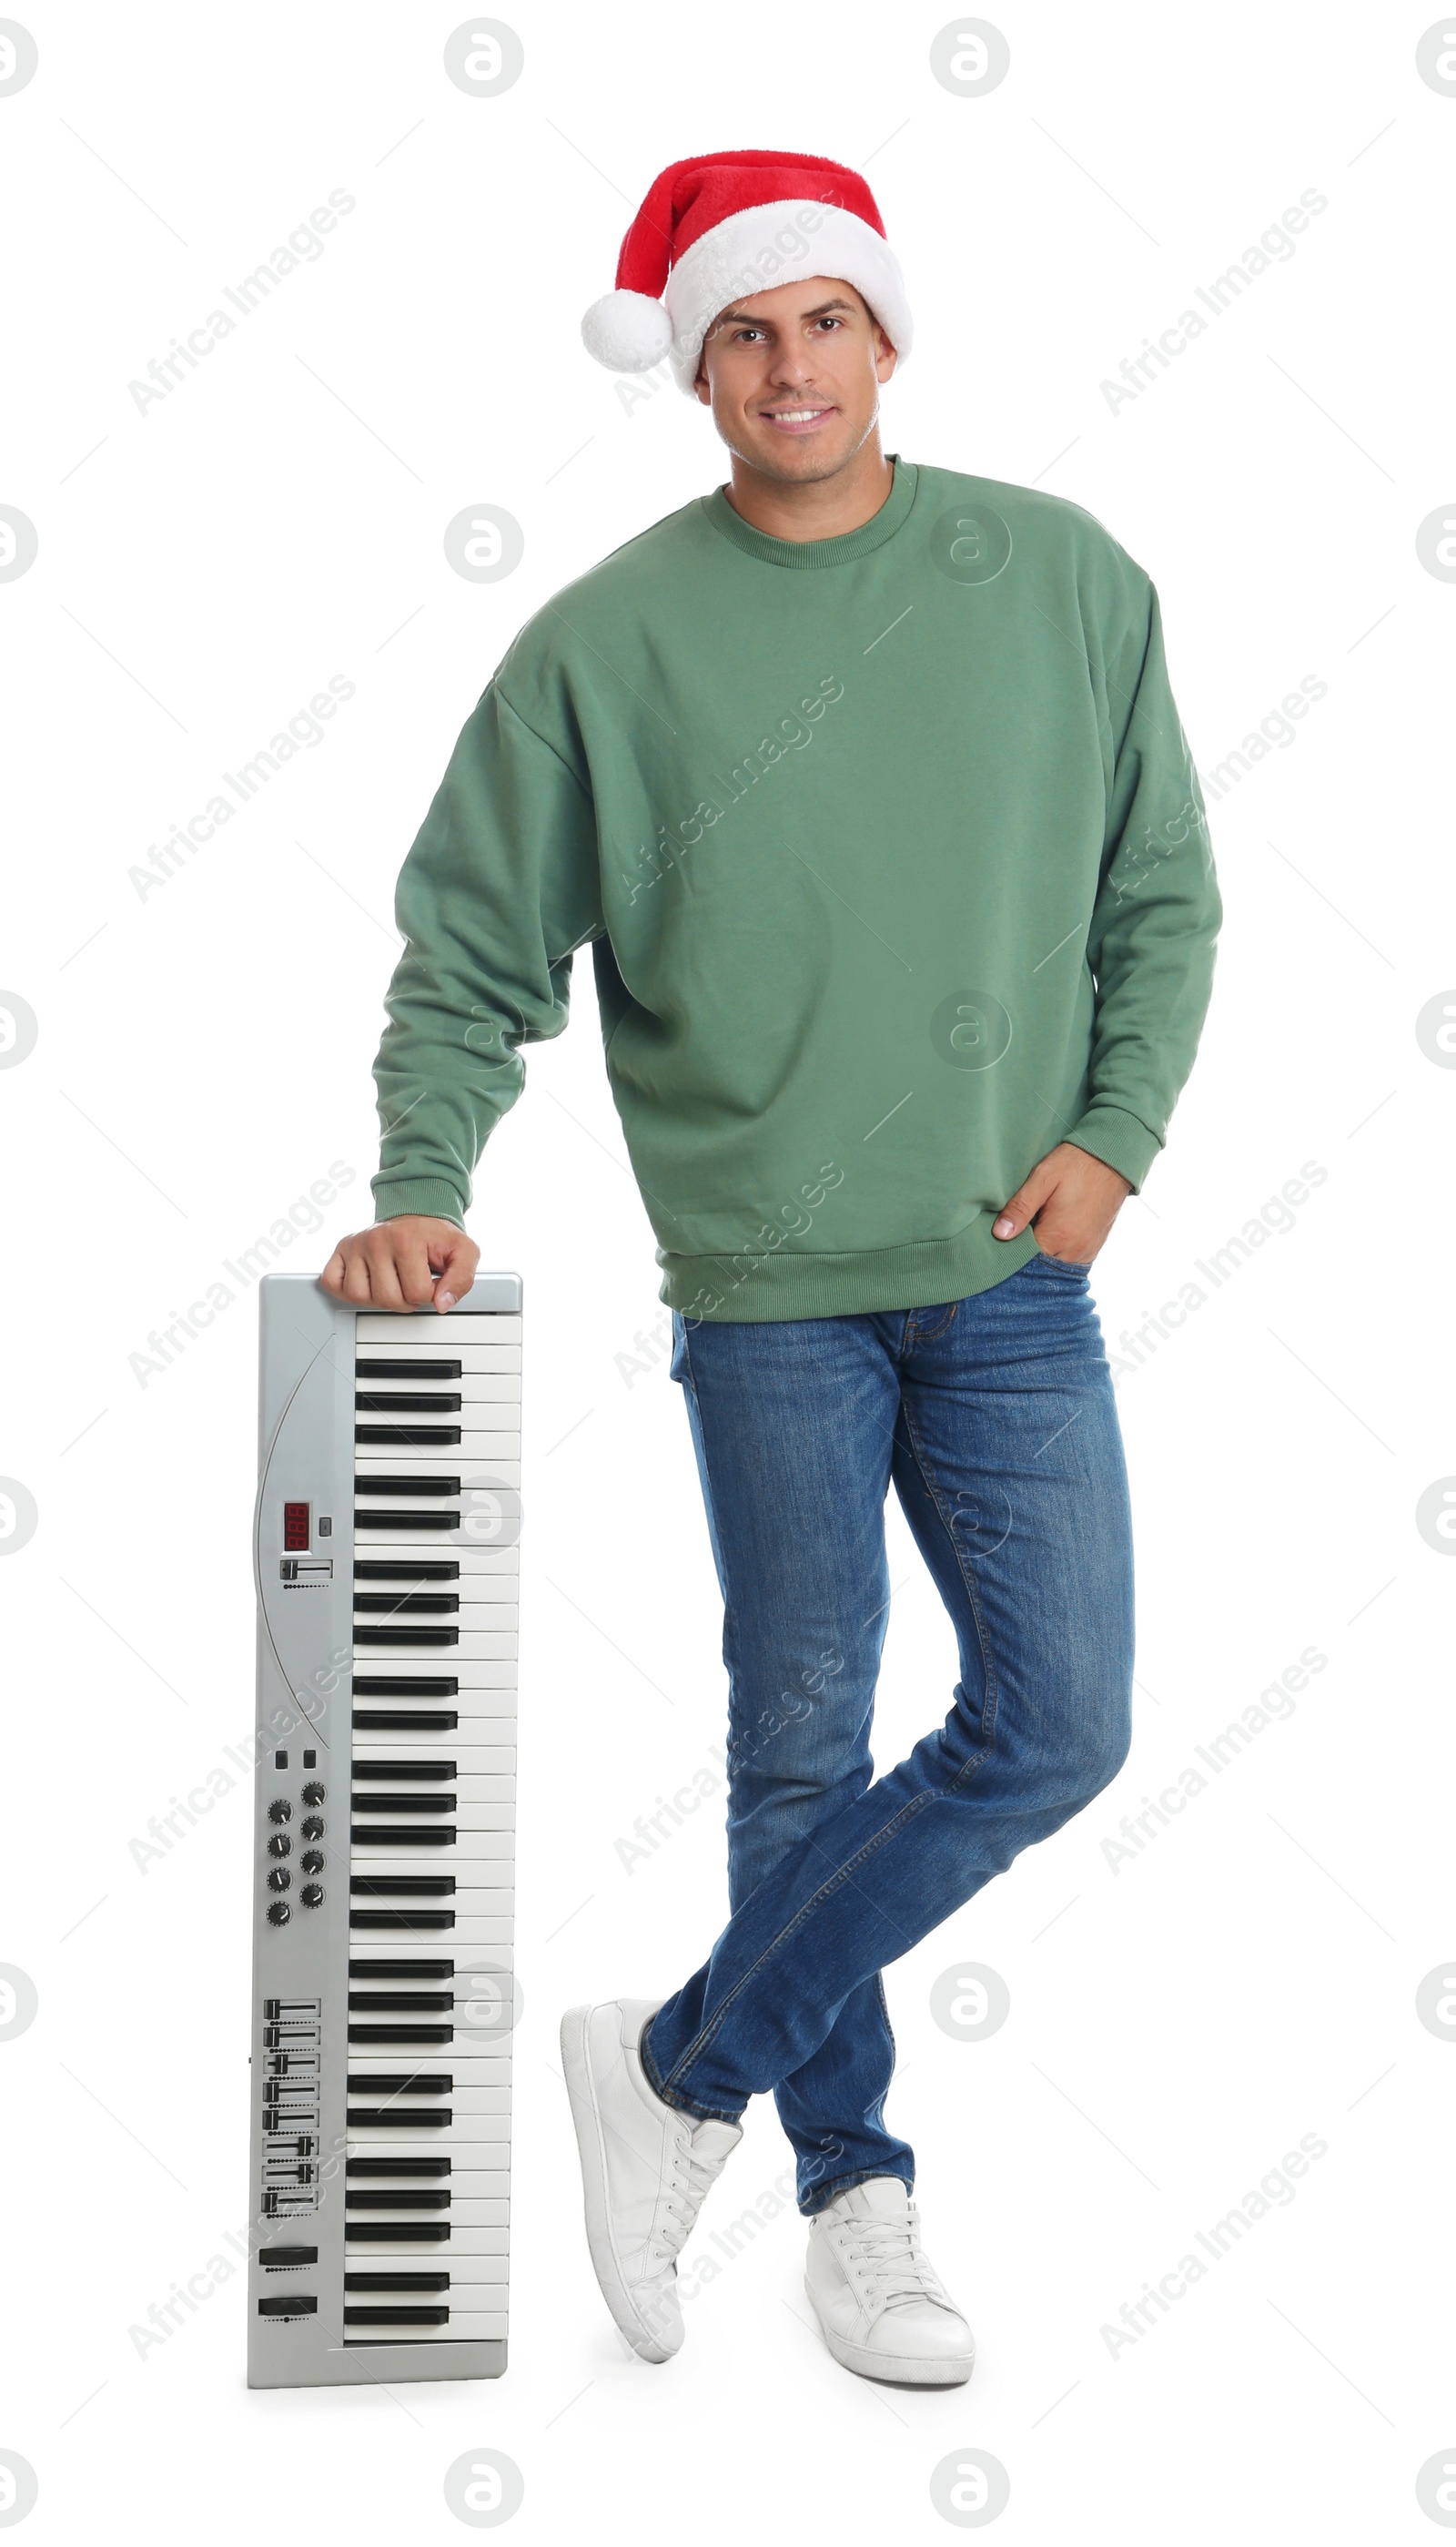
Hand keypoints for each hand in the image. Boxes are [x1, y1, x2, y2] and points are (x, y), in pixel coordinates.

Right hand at [321, 1216, 480, 1312]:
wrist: (417, 1215)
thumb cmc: (436, 1237)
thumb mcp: (463, 1252)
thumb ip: (462, 1279)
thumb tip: (442, 1303)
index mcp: (406, 1239)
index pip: (417, 1294)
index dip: (430, 1294)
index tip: (432, 1279)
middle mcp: (376, 1239)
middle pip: (388, 1299)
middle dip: (406, 1299)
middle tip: (412, 1282)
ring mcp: (356, 1244)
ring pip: (359, 1296)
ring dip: (378, 1298)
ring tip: (391, 1281)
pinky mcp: (341, 1249)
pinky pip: (332, 1283)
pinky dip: (346, 1289)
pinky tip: (366, 1281)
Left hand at [992, 1143, 1131, 1264]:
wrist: (1113, 1159)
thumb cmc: (1076, 1164)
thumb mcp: (1043, 1178)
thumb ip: (1020, 1207)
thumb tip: (1000, 1234)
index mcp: (1058, 1236)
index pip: (1023, 1257)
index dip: (1010, 1246)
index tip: (1003, 1232)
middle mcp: (1075, 1250)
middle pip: (1039, 1262)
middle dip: (1026, 1249)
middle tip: (1020, 1226)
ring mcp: (1087, 1251)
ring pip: (1054, 1262)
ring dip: (1043, 1250)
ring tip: (1037, 1226)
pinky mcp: (1094, 1247)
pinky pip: (1069, 1259)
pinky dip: (1058, 1250)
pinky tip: (1052, 1231)